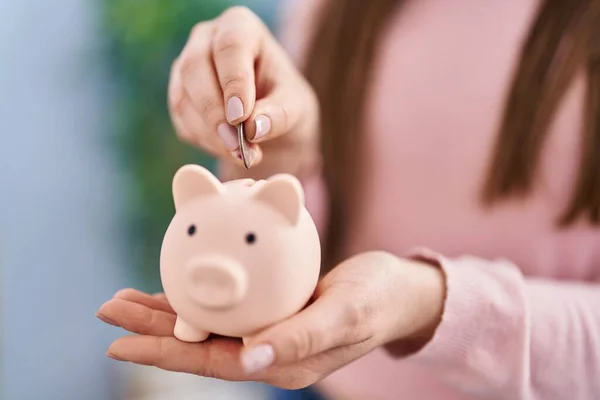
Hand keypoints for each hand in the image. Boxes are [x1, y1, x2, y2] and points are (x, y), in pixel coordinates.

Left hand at [96, 251, 445, 389]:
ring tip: (125, 299)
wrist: (396, 291)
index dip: (163, 355)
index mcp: (278, 362)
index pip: (210, 363)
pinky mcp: (270, 309)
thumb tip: (249, 359)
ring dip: (165, 312)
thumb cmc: (376, 301)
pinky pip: (225, 304)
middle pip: (196, 344)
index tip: (118, 344)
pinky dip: (196, 292)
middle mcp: (265, 350)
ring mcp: (266, 331)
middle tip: (107, 310)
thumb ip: (300, 337)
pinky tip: (174, 281)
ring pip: (205, 324)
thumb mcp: (345, 313)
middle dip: (150, 330)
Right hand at [169, 6, 318, 176]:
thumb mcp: (294, 106)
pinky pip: (182, 120)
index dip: (233, 81)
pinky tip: (228, 150)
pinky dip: (204, 140)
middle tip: (236, 145)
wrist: (269, 117)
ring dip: (210, 133)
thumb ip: (279, 114)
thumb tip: (254, 128)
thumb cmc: (284, 100)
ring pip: (183, 97)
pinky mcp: (179, 95)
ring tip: (241, 154)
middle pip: (195, 67)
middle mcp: (206, 39)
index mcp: (240, 26)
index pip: (230, 46)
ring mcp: (186, 66)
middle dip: (214, 112)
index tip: (240, 117)